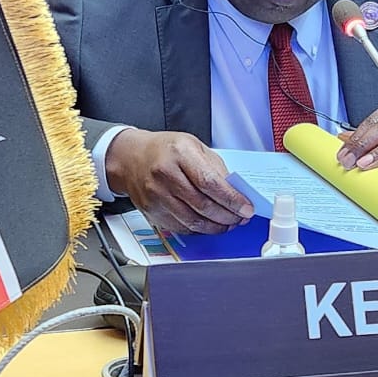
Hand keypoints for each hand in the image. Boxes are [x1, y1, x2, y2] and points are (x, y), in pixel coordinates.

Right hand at [104, 129, 253, 233]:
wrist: (131, 158)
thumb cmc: (165, 150)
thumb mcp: (194, 146)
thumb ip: (215, 168)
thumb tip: (236, 192)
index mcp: (179, 153)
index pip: (210, 182)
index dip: (231, 199)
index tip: (246, 208)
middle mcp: (165, 175)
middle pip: (203, 205)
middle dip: (228, 216)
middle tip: (241, 218)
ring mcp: (156, 196)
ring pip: (193, 221)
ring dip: (216, 227)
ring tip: (229, 224)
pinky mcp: (152, 212)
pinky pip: (181, 228)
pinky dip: (200, 230)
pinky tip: (210, 225)